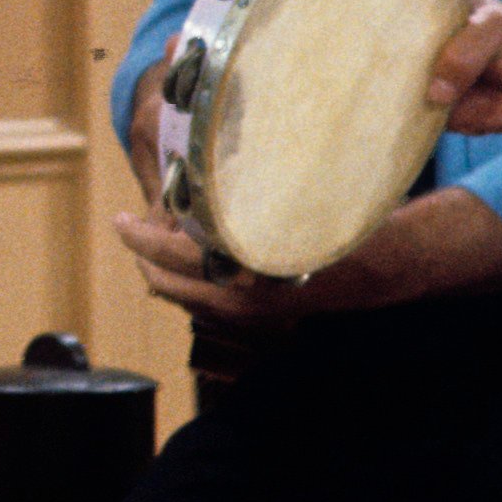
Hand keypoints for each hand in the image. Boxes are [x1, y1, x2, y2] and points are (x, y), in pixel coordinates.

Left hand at [109, 192, 388, 334]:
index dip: (137, 236)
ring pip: (185, 297)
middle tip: (132, 229)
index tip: (120, 220)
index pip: (167, 256)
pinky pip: (208, 303)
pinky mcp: (259, 317)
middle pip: (166, 285)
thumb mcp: (280, 204)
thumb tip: (193, 184)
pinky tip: (194, 258)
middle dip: (144, 256)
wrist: (382, 264)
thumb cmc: (333, 223)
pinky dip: (191, 282)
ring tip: (157, 240)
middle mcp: (237, 300)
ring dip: (165, 270)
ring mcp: (247, 314)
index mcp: (237, 269)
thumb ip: (234, 202)